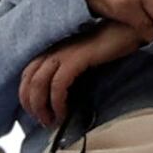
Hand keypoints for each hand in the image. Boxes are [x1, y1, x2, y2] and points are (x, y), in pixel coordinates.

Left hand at [17, 21, 145, 128]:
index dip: (26, 97)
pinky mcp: (76, 58)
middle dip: (31, 106)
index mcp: (51, 50)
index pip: (26, 76)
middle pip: (28, 81)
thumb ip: (66, 75)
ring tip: (52, 121)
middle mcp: (52, 50)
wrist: (126, 31)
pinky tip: (64, 112)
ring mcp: (63, 53)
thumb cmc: (106, 48)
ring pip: (38, 84)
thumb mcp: (80, 62)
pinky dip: (57, 102)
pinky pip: (58, 84)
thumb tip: (60, 100)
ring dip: (41, 107)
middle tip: (43, 121)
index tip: (35, 114)